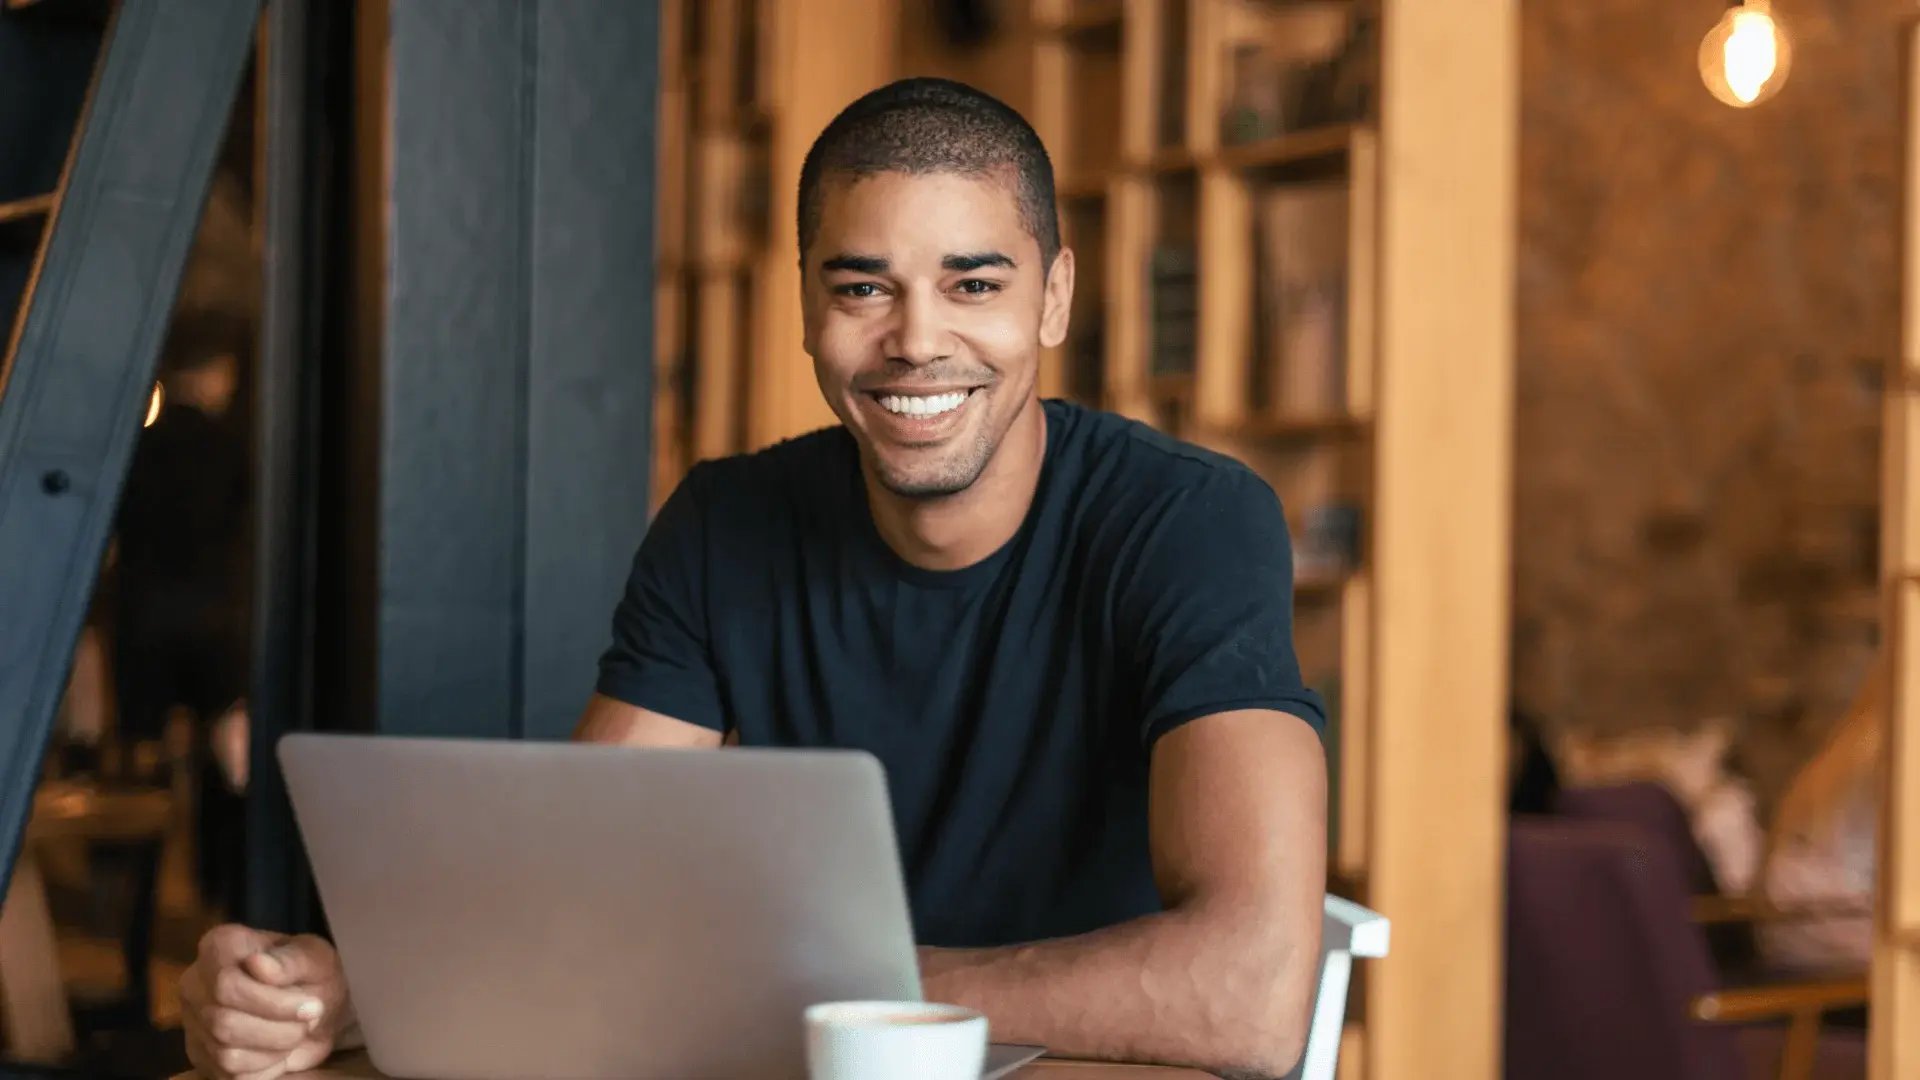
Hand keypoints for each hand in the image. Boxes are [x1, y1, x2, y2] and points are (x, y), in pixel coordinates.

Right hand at [179, 925, 356, 1079]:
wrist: (312, 1007)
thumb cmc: (311, 974)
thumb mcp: (316, 958)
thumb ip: (291, 960)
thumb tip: (258, 964)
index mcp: (219, 946)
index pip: (226, 985)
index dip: (272, 1003)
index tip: (312, 1006)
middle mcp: (195, 983)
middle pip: (223, 1022)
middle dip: (279, 1029)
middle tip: (309, 1021)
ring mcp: (193, 1022)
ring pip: (225, 1053)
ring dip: (275, 1049)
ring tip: (296, 1032)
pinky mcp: (201, 1055)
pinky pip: (229, 1074)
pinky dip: (265, 1067)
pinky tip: (279, 1049)